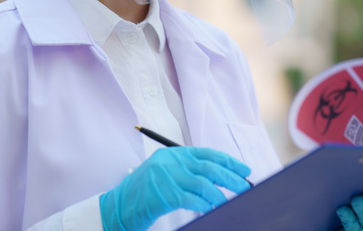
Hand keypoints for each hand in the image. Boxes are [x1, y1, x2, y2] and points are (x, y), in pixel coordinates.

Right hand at [100, 146, 250, 230]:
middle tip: (245, 186)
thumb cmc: (144, 192)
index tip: (244, 170)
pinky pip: (191, 199)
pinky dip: (204, 204)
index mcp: (173, 154)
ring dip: (220, 194)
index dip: (228, 161)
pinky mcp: (163, 195)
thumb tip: (220, 177)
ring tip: (229, 201)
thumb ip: (187, 171)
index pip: (207, 154)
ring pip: (203, 183)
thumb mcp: (165, 174)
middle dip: (230, 177)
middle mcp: (171, 162)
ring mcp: (166, 177)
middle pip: (209, 167)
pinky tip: (211, 208)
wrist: (118, 206)